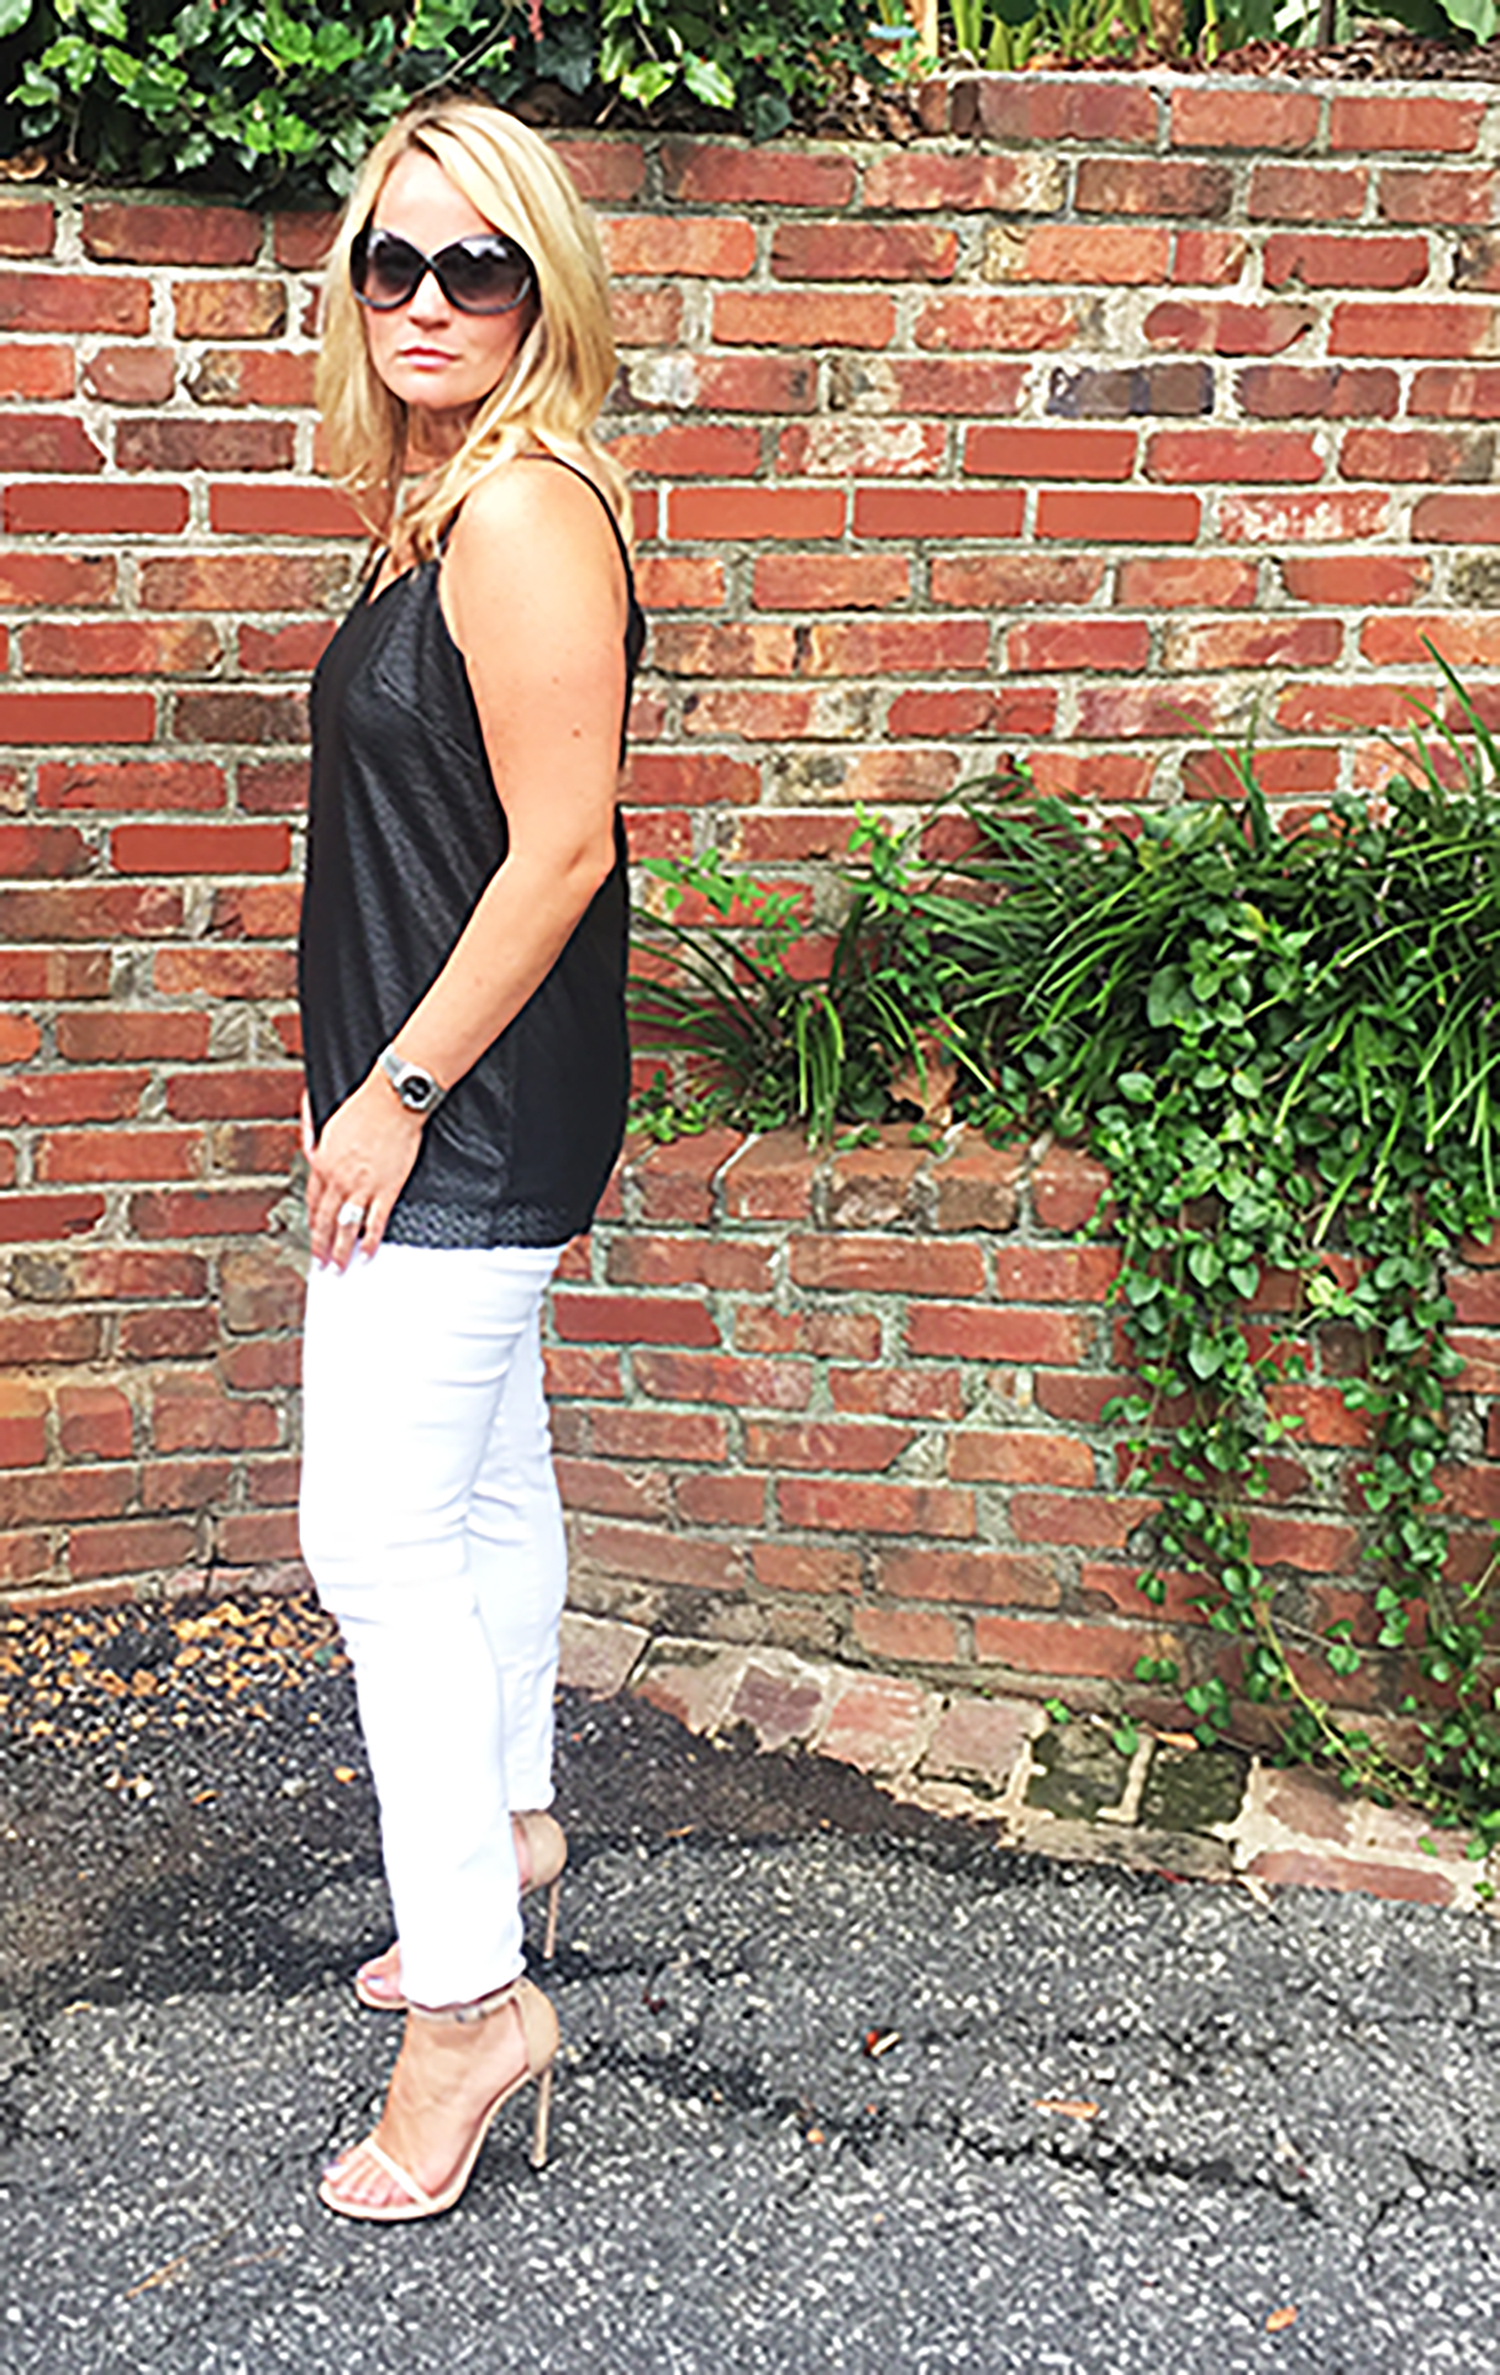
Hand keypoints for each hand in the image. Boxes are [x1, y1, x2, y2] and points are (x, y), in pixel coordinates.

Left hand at [305, 1070, 423, 1269]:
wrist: (391, 1103)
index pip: (313, 1201)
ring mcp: (362, 1187)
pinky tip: (368, 1253)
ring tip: (340, 1267)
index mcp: (323, 1163)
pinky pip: (375, 1222)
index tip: (314, 1235)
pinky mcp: (386, 1190)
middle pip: (326, 1220)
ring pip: (347, 1227)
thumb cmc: (363, 1107)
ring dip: (342, 1251)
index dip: (313, 1221)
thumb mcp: (330, 1124)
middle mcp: (338, 1180)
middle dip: (322, 1245)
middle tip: (320, 1263)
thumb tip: (308, 1145)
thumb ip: (319, 1142)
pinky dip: (371, 1240)